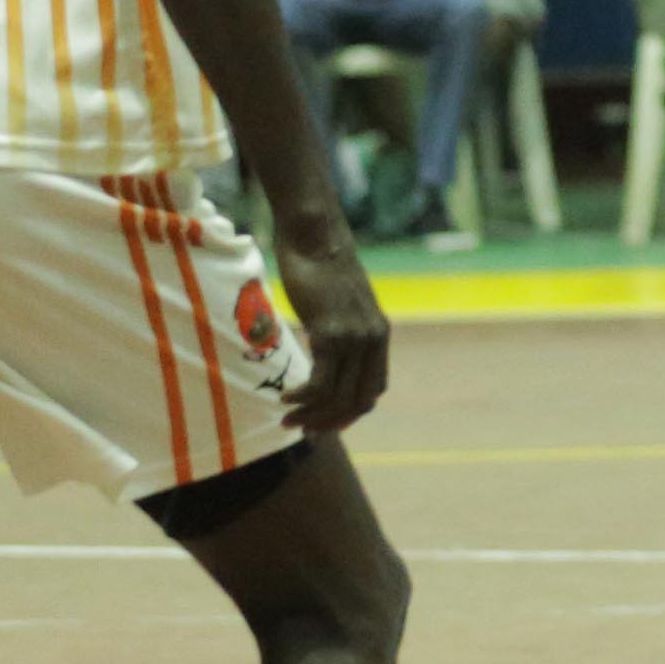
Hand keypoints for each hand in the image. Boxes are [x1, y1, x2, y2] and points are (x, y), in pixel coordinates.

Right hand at [268, 198, 390, 439]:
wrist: (315, 235)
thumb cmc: (319, 266)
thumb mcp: (338, 305)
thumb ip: (338, 331)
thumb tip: (323, 354)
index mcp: (379, 334)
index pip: (374, 389)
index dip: (350, 412)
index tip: (324, 421)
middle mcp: (373, 339)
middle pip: (359, 400)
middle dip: (330, 421)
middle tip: (301, 428)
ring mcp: (354, 337)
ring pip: (338, 396)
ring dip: (311, 415)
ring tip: (287, 418)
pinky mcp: (330, 332)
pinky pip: (320, 382)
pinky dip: (303, 398)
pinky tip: (284, 399)